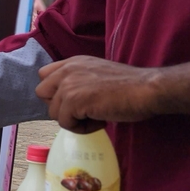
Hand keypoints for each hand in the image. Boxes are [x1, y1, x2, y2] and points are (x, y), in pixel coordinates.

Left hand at [36, 56, 156, 132]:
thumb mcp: (98, 74)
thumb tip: (68, 100)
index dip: (56, 92)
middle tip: (82, 110)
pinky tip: (100, 122)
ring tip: (97, 117)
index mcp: (73, 62)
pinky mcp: (73, 101)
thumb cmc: (131, 85)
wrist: (147, 89)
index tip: (75, 100)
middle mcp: (67, 70)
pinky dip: (81, 128)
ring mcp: (68, 85)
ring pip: (53, 112)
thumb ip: (79, 80)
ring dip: (74, 120)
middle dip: (59, 106)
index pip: (45, 75)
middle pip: (42, 93)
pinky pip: (65, 123)